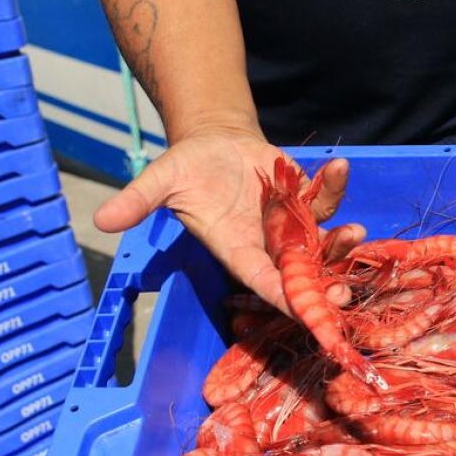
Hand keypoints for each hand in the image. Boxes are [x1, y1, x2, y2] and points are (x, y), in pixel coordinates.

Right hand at [93, 124, 364, 314]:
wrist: (212, 144)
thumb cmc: (186, 169)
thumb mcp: (160, 181)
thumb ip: (138, 202)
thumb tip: (100, 220)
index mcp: (237, 252)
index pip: (263, 282)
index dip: (282, 297)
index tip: (303, 311)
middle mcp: (269, 247)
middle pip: (301, 274)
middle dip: (322, 284)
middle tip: (342, 292)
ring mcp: (291, 227)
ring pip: (322, 244)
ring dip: (340, 242)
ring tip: (356, 232)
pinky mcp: (305, 202)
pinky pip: (324, 200)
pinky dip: (334, 188)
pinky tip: (340, 168)